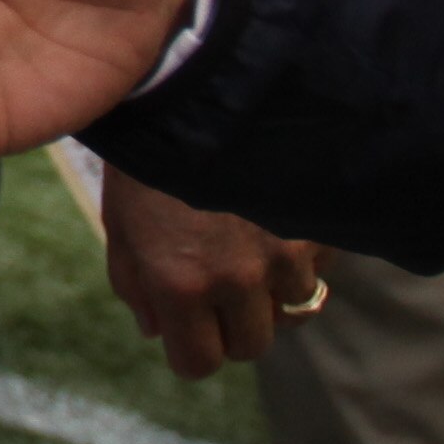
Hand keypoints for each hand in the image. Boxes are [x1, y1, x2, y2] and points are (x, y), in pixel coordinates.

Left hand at [98, 172, 326, 379]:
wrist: (200, 80)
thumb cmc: (149, 151)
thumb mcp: (121, 218)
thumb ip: (134, 282)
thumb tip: (155, 329)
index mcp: (180, 284)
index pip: (200, 363)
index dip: (192, 349)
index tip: (190, 329)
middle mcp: (238, 278)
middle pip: (253, 345)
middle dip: (234, 326)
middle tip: (221, 289)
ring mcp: (287, 251)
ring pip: (294, 308)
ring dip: (274, 288)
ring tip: (252, 243)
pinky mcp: (322, 223)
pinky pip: (322, 264)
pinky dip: (306, 253)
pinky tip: (278, 216)